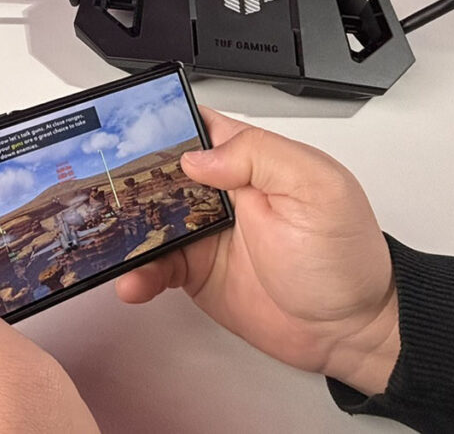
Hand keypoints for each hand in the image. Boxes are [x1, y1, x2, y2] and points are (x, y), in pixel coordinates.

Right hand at [115, 107, 399, 395]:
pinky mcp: (197, 272)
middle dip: (129, 178)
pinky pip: (156, 267)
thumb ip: (259, 157)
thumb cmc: (346, 257)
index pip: (197, 126)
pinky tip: (134, 281)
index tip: (125, 131)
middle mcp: (223, 192)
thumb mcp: (316, 188)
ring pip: (151, 220)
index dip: (162, 122)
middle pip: (161, 172)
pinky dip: (139, 274)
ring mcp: (206, 233)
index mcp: (250, 160)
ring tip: (113, 246)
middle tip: (101, 190)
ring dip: (127, 230)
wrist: (351, 331)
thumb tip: (197, 155)